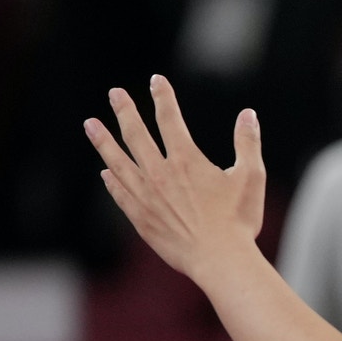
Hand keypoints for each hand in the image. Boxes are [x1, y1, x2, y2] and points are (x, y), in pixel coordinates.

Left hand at [85, 76, 265, 281]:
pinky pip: (119, 193)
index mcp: (186, 160)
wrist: (219, 259)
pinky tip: (106, 172)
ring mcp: (145, 196)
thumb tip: (248, 115)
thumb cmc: (239, 220)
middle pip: (135, 134)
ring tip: (90, 124)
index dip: (163, 97)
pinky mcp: (140, 218)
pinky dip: (111, 180)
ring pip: (118, 161)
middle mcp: (159, 173)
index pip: (169, 119)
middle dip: (125, 110)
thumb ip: (247, 143)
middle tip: (115, 94)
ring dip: (103, 141)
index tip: (156, 81)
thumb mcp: (251, 176)